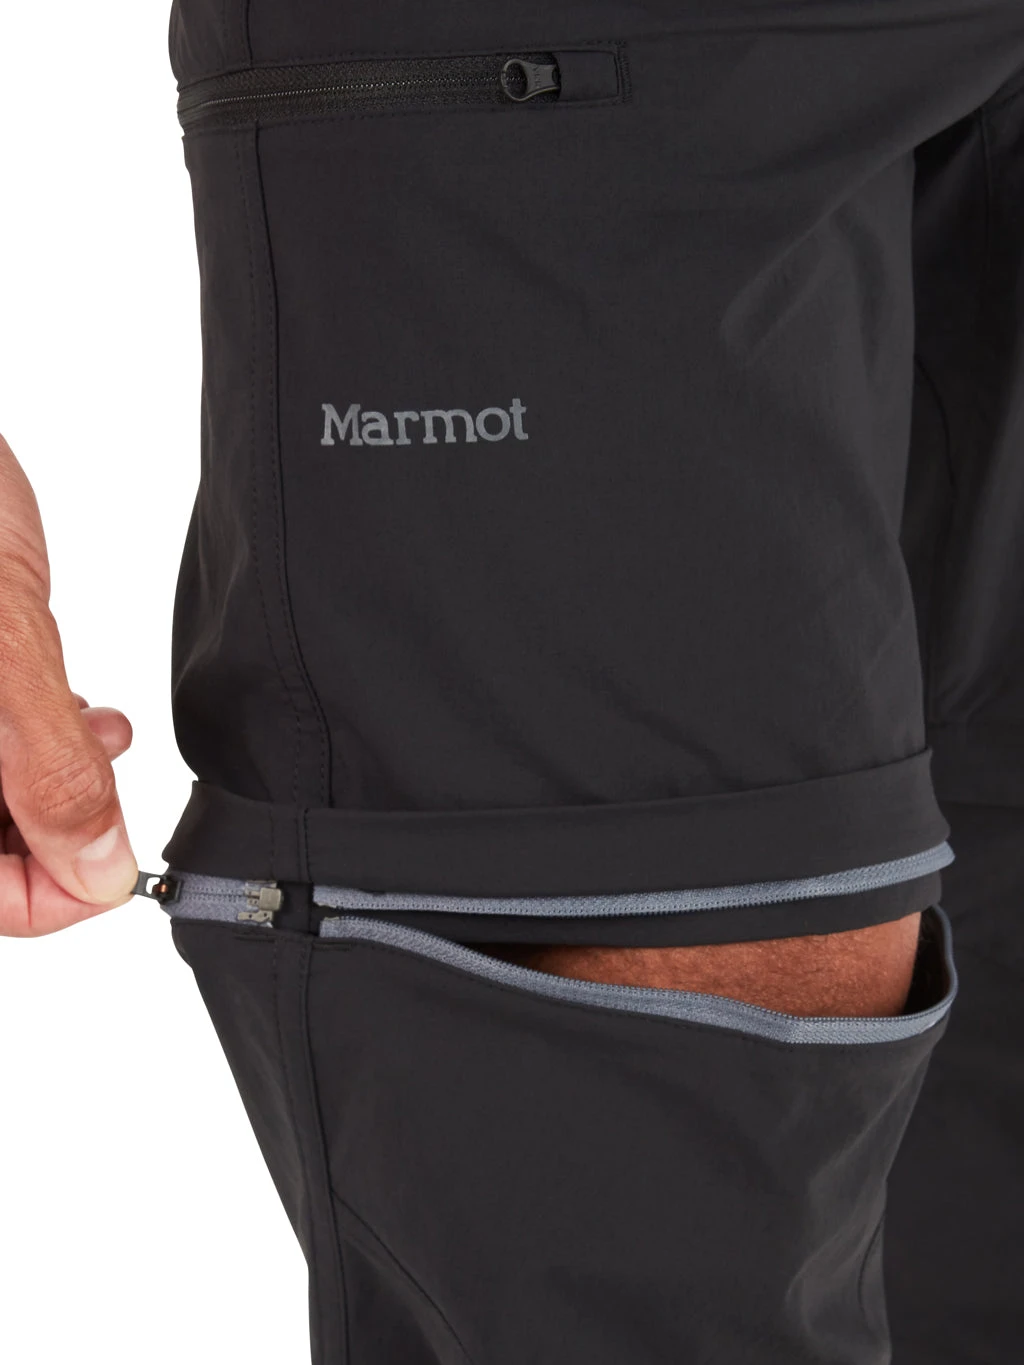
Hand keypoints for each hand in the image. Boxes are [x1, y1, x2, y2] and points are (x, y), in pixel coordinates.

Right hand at [0, 433, 138, 935]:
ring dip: (52, 788)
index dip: (51, 898)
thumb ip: (48, 774)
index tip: (118, 868)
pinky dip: (35, 742)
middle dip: (55, 834)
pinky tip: (74, 706)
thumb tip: (94, 872)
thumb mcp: (3, 654)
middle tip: (108, 793)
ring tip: (97, 737)